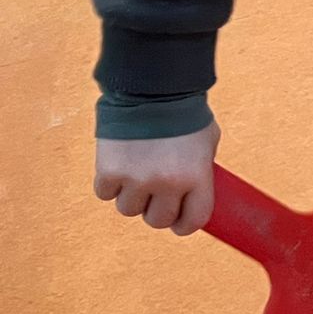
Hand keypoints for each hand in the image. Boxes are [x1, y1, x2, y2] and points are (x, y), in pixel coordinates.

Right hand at [94, 123, 220, 235]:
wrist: (153, 89)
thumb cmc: (185, 115)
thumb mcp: (206, 145)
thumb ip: (199, 172)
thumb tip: (192, 196)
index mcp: (196, 177)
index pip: (192, 221)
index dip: (184, 225)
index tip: (178, 222)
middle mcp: (166, 183)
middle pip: (157, 220)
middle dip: (156, 210)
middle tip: (155, 194)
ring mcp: (136, 178)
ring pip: (128, 210)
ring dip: (132, 197)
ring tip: (137, 173)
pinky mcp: (108, 170)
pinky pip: (105, 193)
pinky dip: (109, 184)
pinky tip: (119, 166)